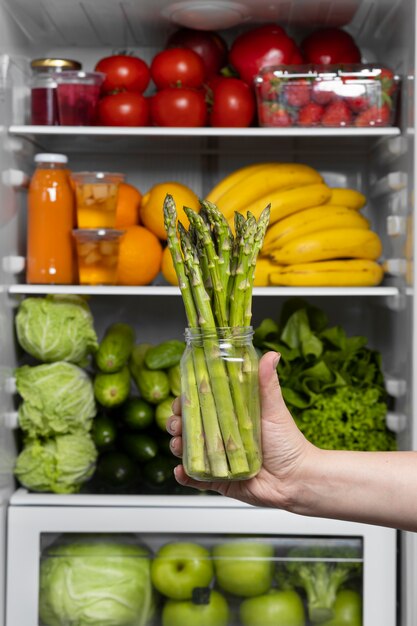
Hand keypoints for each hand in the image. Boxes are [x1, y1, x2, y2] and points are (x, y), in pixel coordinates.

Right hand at [167, 351, 315, 508]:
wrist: (296, 479)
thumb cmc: (288, 443)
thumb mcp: (274, 410)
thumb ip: (267, 383)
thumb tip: (271, 354)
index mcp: (229, 415)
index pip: (200, 403)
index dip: (187, 400)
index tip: (181, 398)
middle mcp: (220, 435)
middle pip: (188, 426)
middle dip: (176, 423)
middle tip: (177, 423)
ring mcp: (217, 458)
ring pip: (187, 450)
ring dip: (177, 446)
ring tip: (179, 445)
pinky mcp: (217, 480)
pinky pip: (195, 478)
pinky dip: (184, 475)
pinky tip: (181, 470)